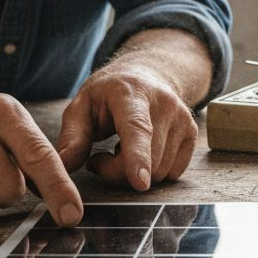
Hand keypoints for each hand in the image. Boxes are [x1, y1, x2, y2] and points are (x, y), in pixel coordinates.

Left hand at [56, 66, 196, 190]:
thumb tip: (65, 166)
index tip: (140, 182)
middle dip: (119, 172)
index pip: (137, 128)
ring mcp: (182, 118)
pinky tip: (142, 152)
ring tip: (121, 151)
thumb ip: (73, 137)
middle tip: (100, 160)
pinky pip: (173, 172)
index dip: (137, 157)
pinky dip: (154, 171)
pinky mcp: (192, 132)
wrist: (144, 75)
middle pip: (148, 160)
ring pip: (161, 171)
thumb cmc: (108, 94)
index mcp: (132, 94)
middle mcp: (164, 103)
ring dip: (135, 173)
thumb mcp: (81, 106)